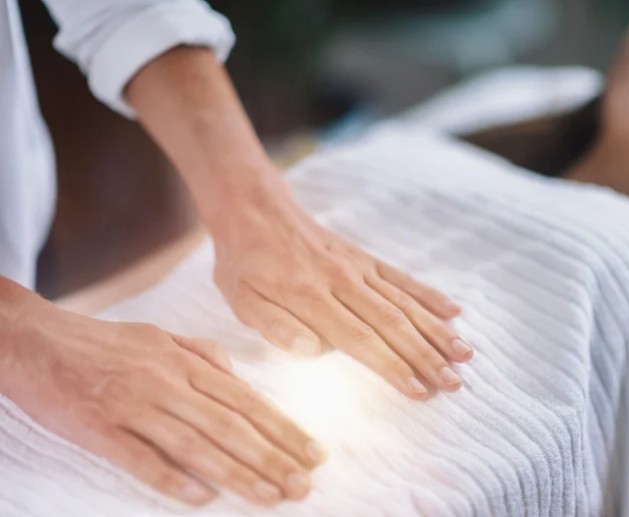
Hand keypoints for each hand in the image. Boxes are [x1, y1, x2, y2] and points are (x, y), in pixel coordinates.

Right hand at [0, 300, 324, 506]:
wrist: (37, 339)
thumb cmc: (104, 342)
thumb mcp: (161, 336)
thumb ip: (202, 354)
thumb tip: (238, 376)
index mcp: (185, 362)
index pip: (246, 400)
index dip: (283, 428)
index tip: (314, 453)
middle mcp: (167, 382)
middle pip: (231, 425)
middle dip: (273, 457)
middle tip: (304, 485)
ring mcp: (134, 405)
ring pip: (196, 444)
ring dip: (237, 473)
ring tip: (272, 497)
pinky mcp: (99, 428)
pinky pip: (139, 458)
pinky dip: (171, 479)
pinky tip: (201, 499)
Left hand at [211, 180, 473, 399]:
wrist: (256, 210)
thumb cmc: (245, 263)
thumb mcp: (241, 299)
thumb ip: (276, 326)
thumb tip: (312, 351)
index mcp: (310, 298)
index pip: (360, 339)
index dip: (392, 366)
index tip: (419, 390)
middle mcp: (342, 282)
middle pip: (392, 324)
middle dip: (426, 356)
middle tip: (454, 383)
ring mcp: (358, 268)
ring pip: (404, 302)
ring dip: (436, 330)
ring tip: (464, 355)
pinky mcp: (365, 259)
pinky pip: (402, 278)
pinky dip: (428, 295)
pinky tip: (454, 311)